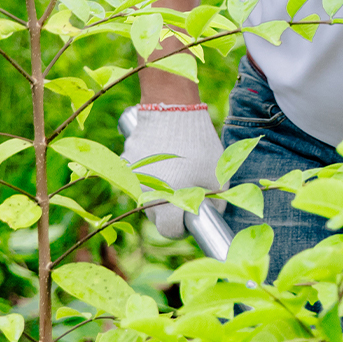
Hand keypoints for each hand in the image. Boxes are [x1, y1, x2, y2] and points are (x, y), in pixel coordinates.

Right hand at [123, 105, 225, 237]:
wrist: (172, 110)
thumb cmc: (199, 145)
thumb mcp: (217, 176)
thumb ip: (216, 202)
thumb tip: (210, 215)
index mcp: (167, 201)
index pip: (169, 230)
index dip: (183, 228)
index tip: (191, 219)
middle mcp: (144, 194)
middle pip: (155, 216)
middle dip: (171, 211)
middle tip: (187, 193)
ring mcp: (131, 178)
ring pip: (145, 197)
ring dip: (159, 193)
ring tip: (177, 173)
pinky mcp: (125, 162)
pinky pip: (138, 178)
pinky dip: (150, 175)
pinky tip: (164, 160)